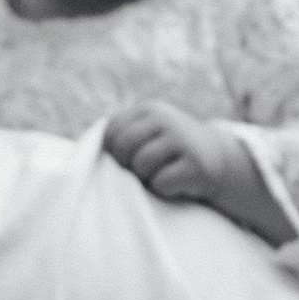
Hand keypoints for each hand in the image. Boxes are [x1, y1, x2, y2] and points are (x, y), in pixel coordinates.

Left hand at [104, 100, 289, 243]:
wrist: (217, 161)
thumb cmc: (169, 153)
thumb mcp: (147, 135)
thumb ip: (120, 137)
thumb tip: (80, 159)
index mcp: (149, 110)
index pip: (111, 132)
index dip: (112, 153)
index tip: (127, 161)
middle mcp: (166, 118)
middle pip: (123, 147)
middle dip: (128, 166)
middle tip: (144, 172)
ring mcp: (182, 139)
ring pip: (141, 165)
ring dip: (147, 179)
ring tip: (161, 175)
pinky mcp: (196, 164)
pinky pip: (162, 183)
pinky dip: (165, 190)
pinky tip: (178, 184)